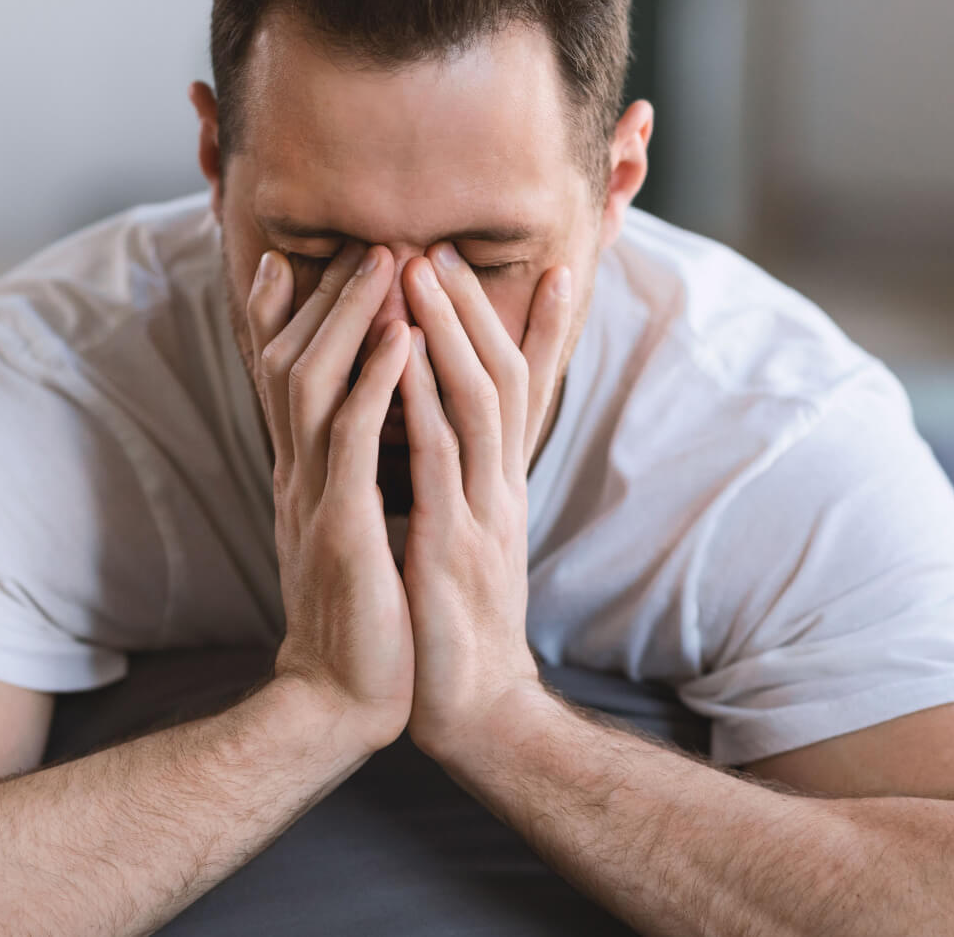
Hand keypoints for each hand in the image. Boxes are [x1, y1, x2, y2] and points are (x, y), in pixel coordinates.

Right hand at [246, 242, 414, 751]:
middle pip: (295, 363)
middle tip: (367, 240)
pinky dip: (376, 385)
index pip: (285, 380)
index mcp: (304, 477)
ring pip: (318, 386)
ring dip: (353, 320)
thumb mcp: (344, 533)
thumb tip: (347, 442)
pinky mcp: (342, 528)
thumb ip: (340, 481)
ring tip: (390, 264)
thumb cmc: (360, 617)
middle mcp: (299, 476)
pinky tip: (399, 340)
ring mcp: (315, 499)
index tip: (293, 259)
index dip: (284, 317)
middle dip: (329, 298)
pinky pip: (355, 442)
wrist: (344, 700)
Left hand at [397, 241, 574, 760]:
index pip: (525, 394)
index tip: (551, 266)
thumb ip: (465, 491)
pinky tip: (402, 357)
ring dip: (449, 331)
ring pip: (476, 402)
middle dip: (473, 308)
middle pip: (498, 377)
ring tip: (422, 271)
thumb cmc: (459, 626)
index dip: (538, 329)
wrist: (474, 709)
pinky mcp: (453, 545)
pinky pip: (440, 458)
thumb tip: (452, 447)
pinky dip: (422, 400)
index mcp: (501, 487)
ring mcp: (483, 512)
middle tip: (442, 244)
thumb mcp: (469, 544)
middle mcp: (500, 487)